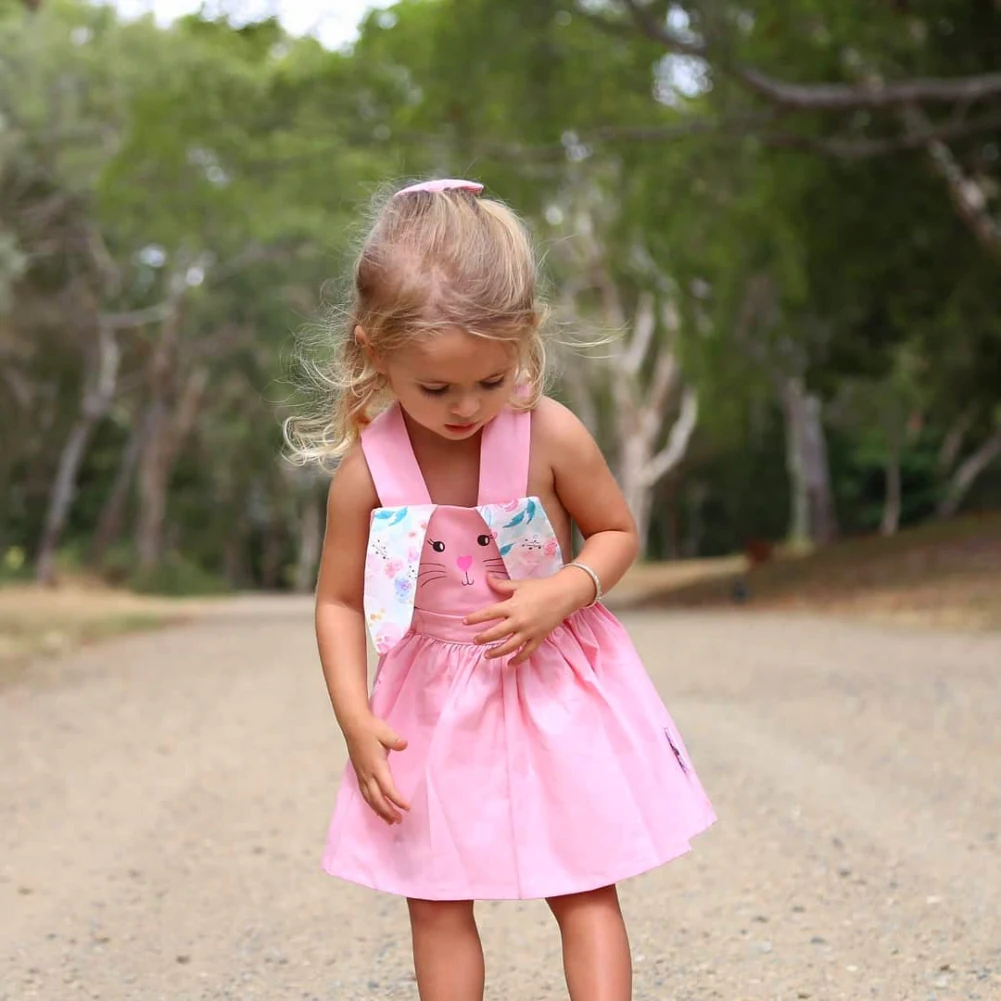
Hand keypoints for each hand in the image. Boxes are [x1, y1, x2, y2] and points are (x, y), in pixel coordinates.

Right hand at [343, 714, 409, 824]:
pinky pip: (365, 793)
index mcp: (376, 766)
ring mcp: (362, 774)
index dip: (397, 800)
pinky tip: (376, 807)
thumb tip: (404, 744)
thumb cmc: (371, 728)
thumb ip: (395, 740)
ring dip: (379, 811)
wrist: (353, 724)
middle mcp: (368, 774)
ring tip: (389, 821)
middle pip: (377, 799)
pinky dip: (371, 803)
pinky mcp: (359, 772)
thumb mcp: (385, 732)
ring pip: (369, 798)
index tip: (407, 808)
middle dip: (388, 811)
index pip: (388, 788)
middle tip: (399, 821)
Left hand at [463, 572, 590, 664]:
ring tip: (486, 655)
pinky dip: (518, 660)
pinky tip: (510, 664)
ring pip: (509, 646)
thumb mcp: (519, 584)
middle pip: (496, 633)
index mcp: (512, 606)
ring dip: (496, 652)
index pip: (488, 614)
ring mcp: (529, 631)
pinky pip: (527, 652)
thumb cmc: (540, 587)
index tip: (465, 622)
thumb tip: (486, 576)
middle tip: (475, 641)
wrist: (563, 595)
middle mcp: (518, 621)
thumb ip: (501, 584)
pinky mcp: (538, 638)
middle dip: (483, 638)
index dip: (475, 618)